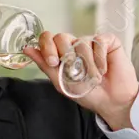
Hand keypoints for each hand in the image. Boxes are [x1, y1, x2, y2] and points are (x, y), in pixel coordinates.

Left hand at [24, 32, 138, 129]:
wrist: (111, 101)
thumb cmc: (88, 93)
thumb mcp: (61, 82)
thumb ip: (45, 65)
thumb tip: (27, 49)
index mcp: (62, 53)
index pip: (48, 38)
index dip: (47, 46)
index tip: (53, 62)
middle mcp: (75, 45)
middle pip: (62, 37)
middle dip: (66, 56)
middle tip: (75, 71)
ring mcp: (91, 42)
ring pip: (81, 42)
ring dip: (87, 65)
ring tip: (94, 78)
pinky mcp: (108, 41)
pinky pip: (99, 42)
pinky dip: (100, 59)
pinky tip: (104, 70)